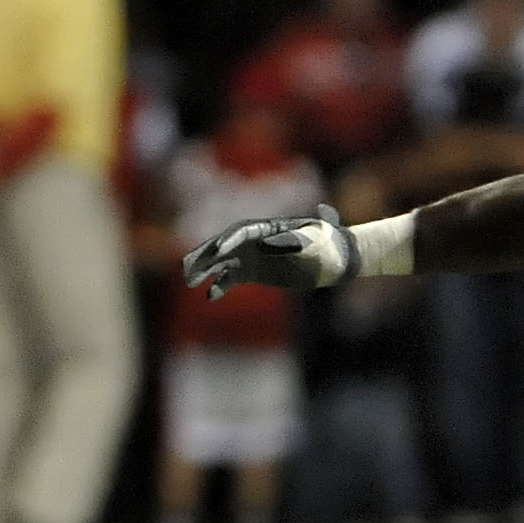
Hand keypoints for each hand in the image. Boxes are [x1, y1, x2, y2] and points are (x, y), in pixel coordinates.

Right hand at [179, 214, 357, 297]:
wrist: (335, 258)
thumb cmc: (328, 244)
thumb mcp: (315, 240)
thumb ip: (294, 239)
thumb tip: (271, 242)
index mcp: (268, 227)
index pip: (243, 232)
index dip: (229, 241)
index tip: (218, 252)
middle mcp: (255, 240)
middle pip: (225, 244)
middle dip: (206, 254)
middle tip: (188, 266)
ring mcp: (252, 256)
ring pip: (222, 261)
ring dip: (205, 269)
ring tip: (189, 281)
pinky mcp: (252, 272)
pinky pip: (230, 277)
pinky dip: (219, 285)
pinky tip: (210, 295)